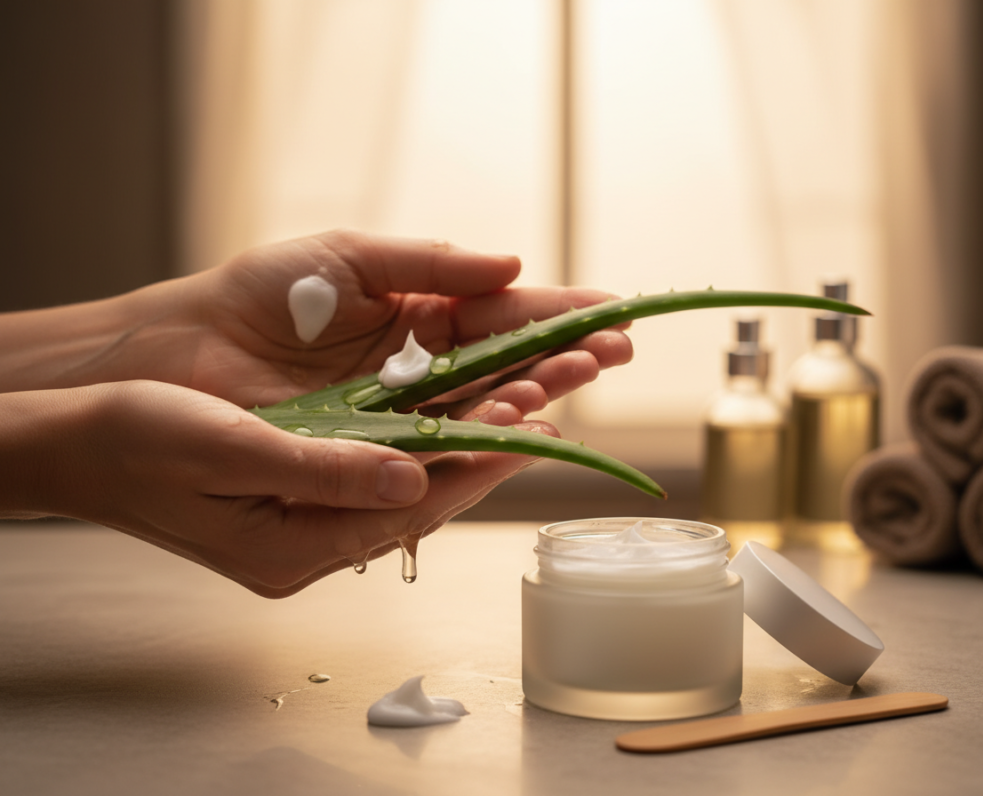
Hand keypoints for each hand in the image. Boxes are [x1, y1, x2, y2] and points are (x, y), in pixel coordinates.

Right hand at [0, 380, 557, 596]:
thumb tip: (413, 482)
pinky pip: (388, 454)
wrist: (82, 442)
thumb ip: (321, 471)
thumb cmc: (139, 443)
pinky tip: (470, 392)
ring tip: (539, 380)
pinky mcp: (311, 478)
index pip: (415, 507)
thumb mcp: (228, 450)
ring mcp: (316, 510)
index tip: (537, 420)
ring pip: (419, 469)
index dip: (480, 460)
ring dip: (476, 422)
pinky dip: (432, 422)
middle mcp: (318, 536)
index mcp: (296, 546)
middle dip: (500, 434)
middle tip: (564, 383)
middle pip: (432, 488)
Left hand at [160, 229, 632, 409]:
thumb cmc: (264, 292)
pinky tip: (521, 424)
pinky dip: (481, 435)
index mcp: (424, 313)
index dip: (560, 314)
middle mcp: (425, 366)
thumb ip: (428, 264)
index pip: (506, 313)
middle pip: (509, 364)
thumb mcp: (350, 258)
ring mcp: (405, 410)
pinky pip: (439, 443)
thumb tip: (513, 264)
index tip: (615, 312)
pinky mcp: (378, 448)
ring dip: (534, 392)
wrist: (191, 346)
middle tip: (614, 350)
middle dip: (564, 356)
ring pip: (484, 405)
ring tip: (577, 377)